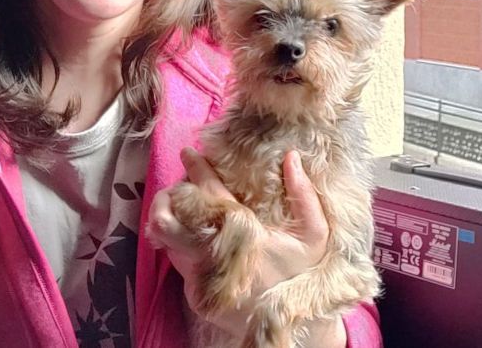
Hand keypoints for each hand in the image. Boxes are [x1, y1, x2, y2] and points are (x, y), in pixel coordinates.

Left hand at [147, 148, 344, 345]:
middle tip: (177, 183)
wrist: (291, 328)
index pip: (209, 194)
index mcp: (243, 233)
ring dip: (168, 218)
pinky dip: (177, 242)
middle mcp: (215, 253)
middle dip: (167, 196)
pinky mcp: (196, 293)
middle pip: (169, 219)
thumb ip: (304, 195)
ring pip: (166, 240)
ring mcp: (201, 275)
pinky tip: (192, 234)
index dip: (196, 170)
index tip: (190, 152)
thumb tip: (291, 157)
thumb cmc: (302, 274)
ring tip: (179, 205)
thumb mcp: (316, 235)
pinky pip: (177, 260)